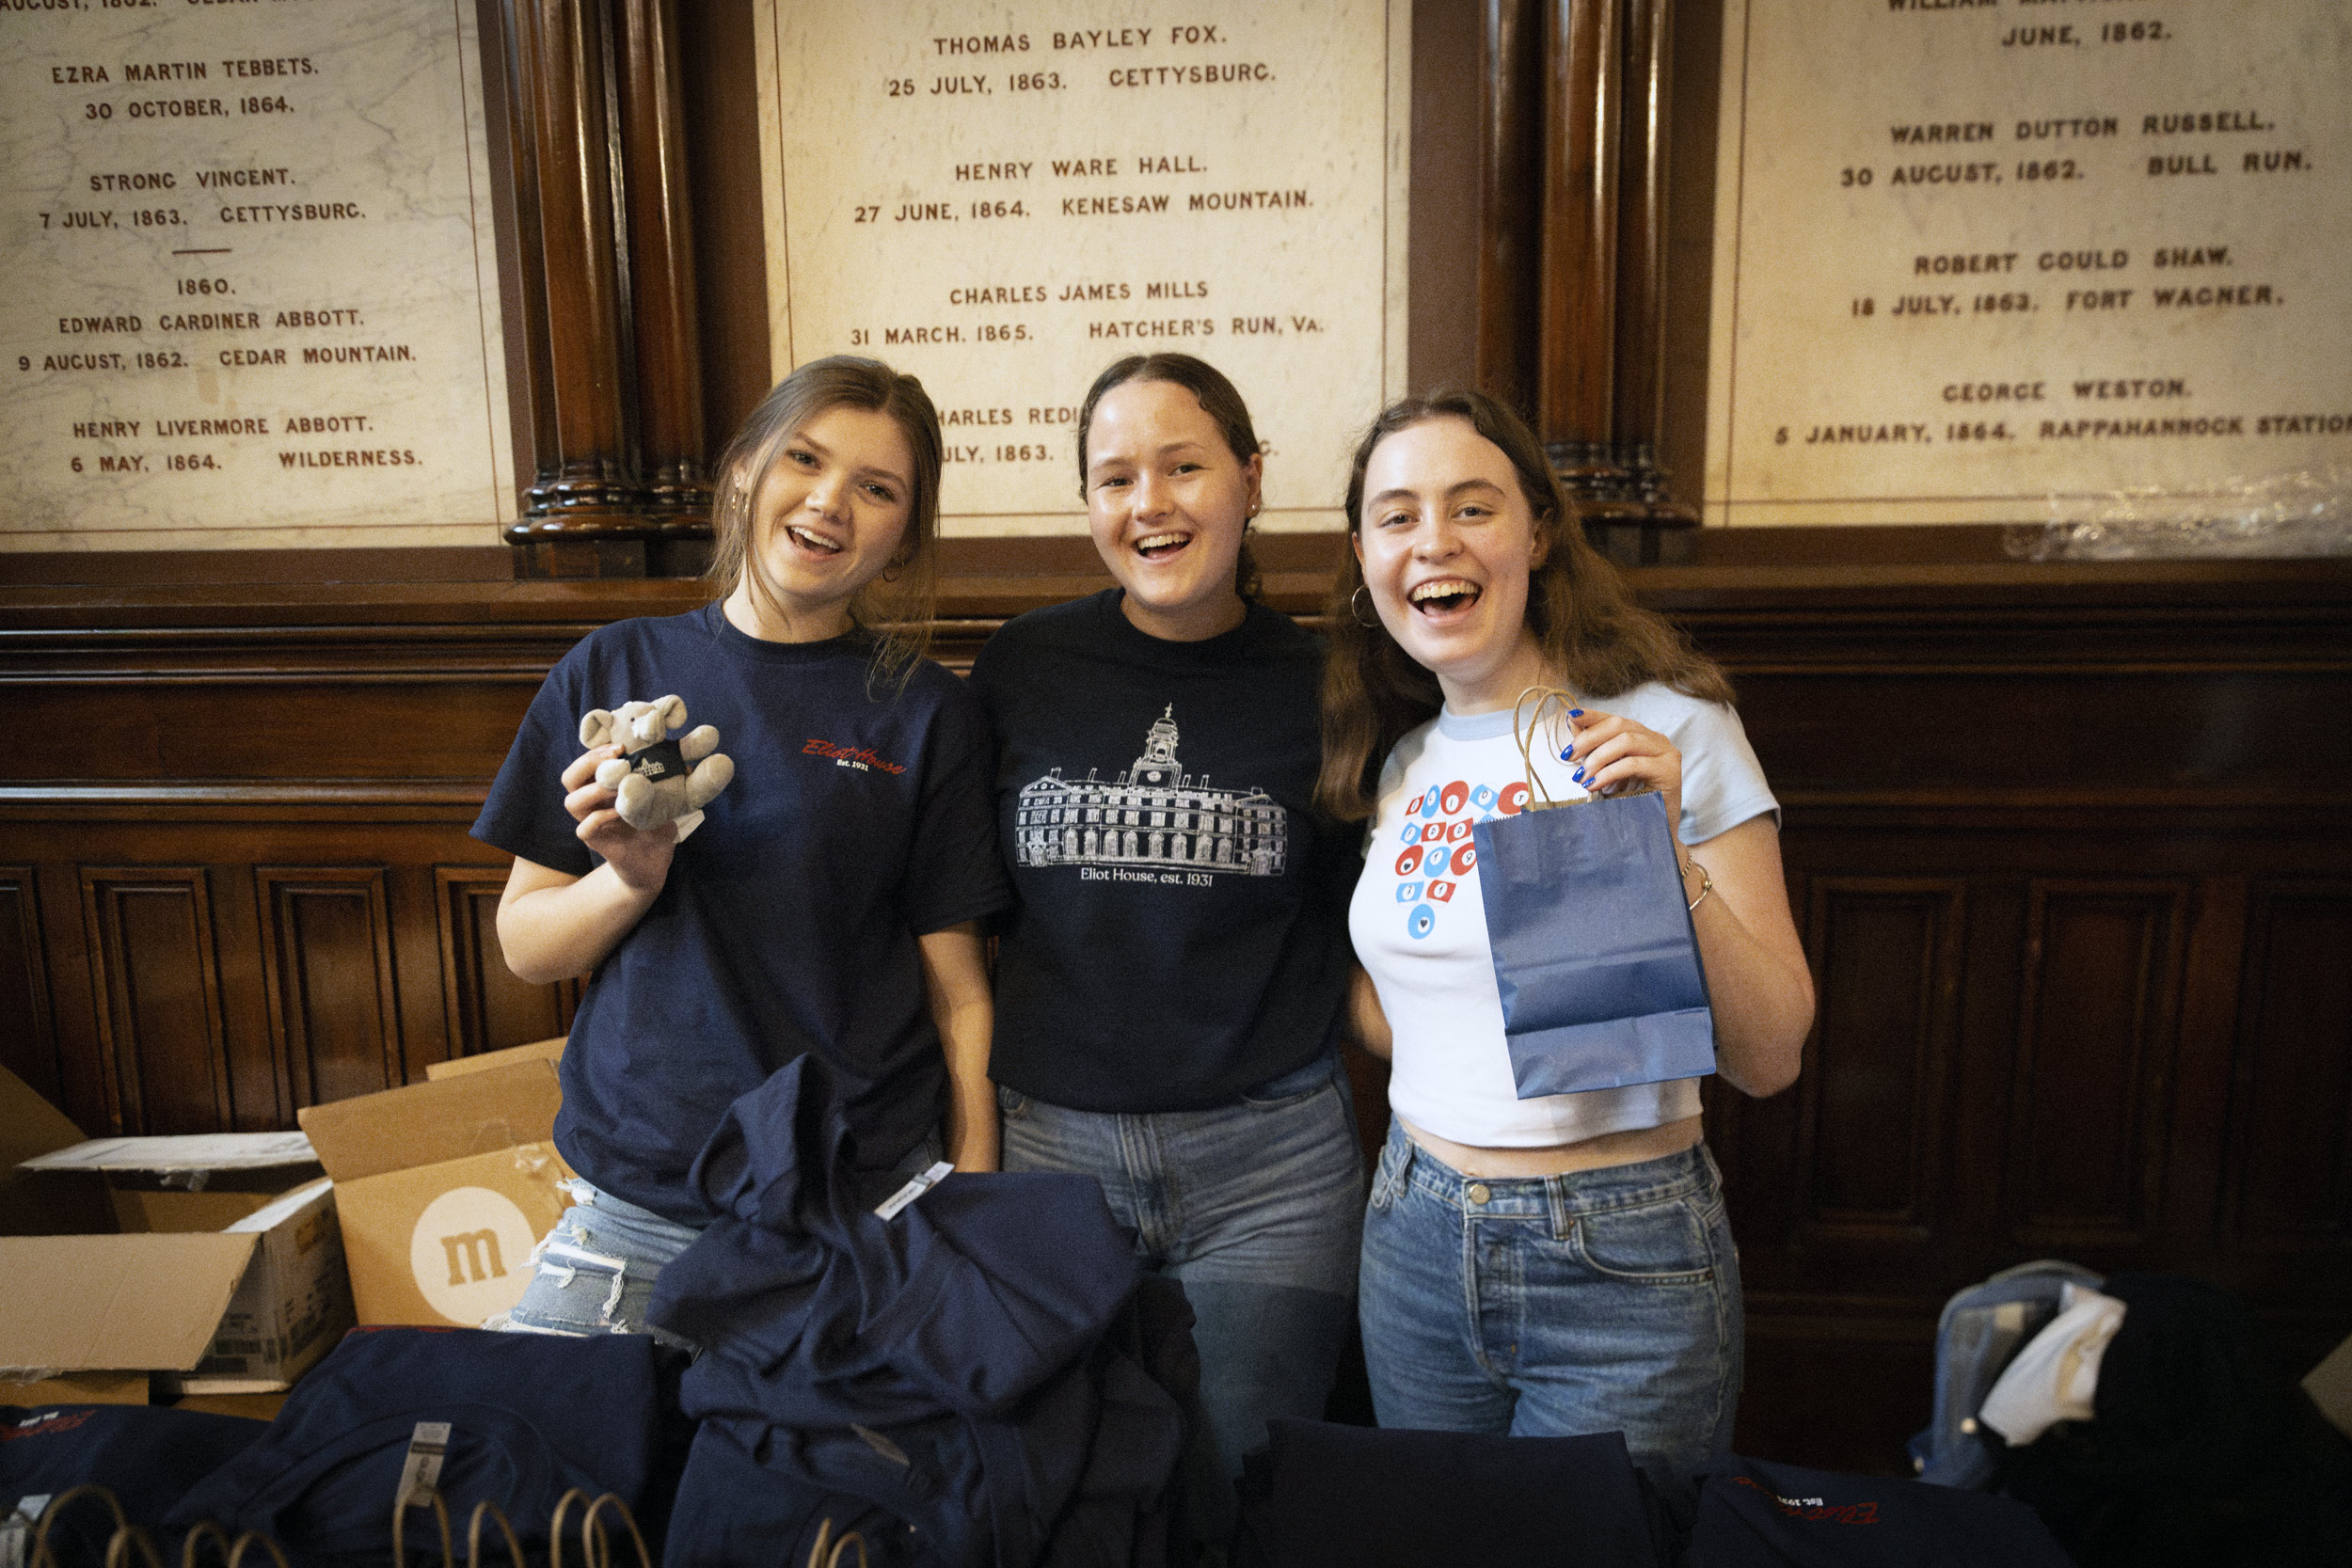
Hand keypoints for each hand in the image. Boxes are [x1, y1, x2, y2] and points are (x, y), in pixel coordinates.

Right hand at [562, 744, 675, 891]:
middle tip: (617, 758)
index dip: (596, 751)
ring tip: (619, 786)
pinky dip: (600, 817)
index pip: (586, 763)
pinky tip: (620, 812)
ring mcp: (591, 823)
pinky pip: (585, 829)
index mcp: (603, 788)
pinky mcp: (597, 843)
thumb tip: (687, 763)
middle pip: (570, 778)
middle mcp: (592, 803)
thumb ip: (669, 783)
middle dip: (589, 763)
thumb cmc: (654, 827)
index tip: (621, 746)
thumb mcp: (663, 801)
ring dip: (594, 790)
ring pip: (572, 801)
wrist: (654, 863)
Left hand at [1560, 707, 1682, 834]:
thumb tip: (1572, 723)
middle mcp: (1657, 740)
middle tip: (1568, 755)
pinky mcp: (1670, 771)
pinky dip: (1609, 772)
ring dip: (1598, 757)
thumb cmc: (1630, 804)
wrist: (1654, 833)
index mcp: (1643, 737)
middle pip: (1620, 725)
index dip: (1592, 716)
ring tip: (1582, 777)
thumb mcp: (1607, 772)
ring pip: (1627, 741)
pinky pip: (1634, 764)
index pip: (1615, 719)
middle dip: (1589, 738)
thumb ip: (1593, 749)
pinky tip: (1595, 784)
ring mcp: (1666, 753)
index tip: (1570, 718)